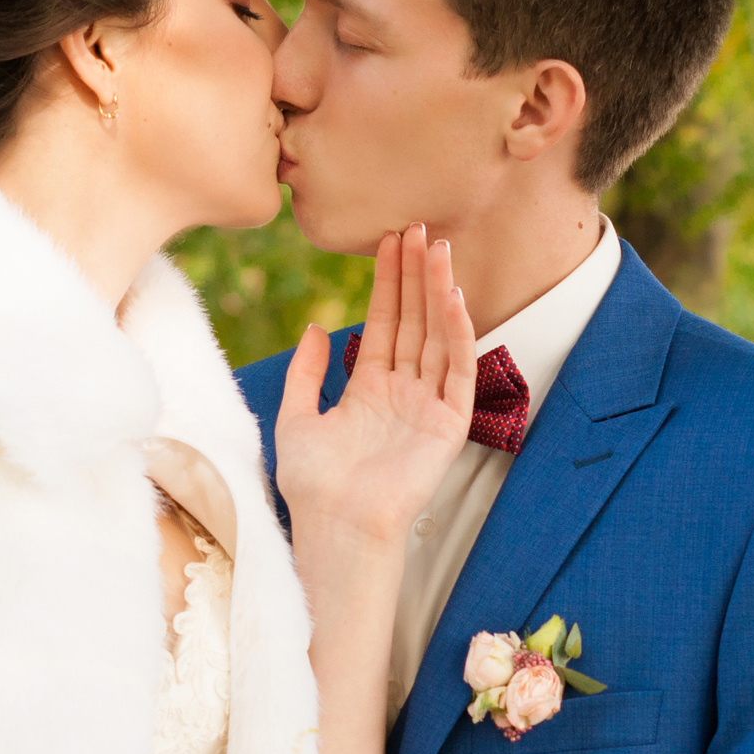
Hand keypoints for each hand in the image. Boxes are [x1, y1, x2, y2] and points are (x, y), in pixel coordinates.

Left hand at [275, 224, 476, 548]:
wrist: (335, 526)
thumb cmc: (314, 485)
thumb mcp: (296, 417)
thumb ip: (306, 372)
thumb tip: (315, 327)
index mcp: (371, 390)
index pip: (385, 324)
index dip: (388, 283)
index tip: (389, 241)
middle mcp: (404, 393)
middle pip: (415, 321)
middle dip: (416, 275)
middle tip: (418, 228)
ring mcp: (429, 406)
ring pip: (437, 336)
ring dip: (438, 292)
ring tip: (437, 248)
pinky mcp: (449, 424)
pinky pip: (457, 370)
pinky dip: (457, 334)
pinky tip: (452, 298)